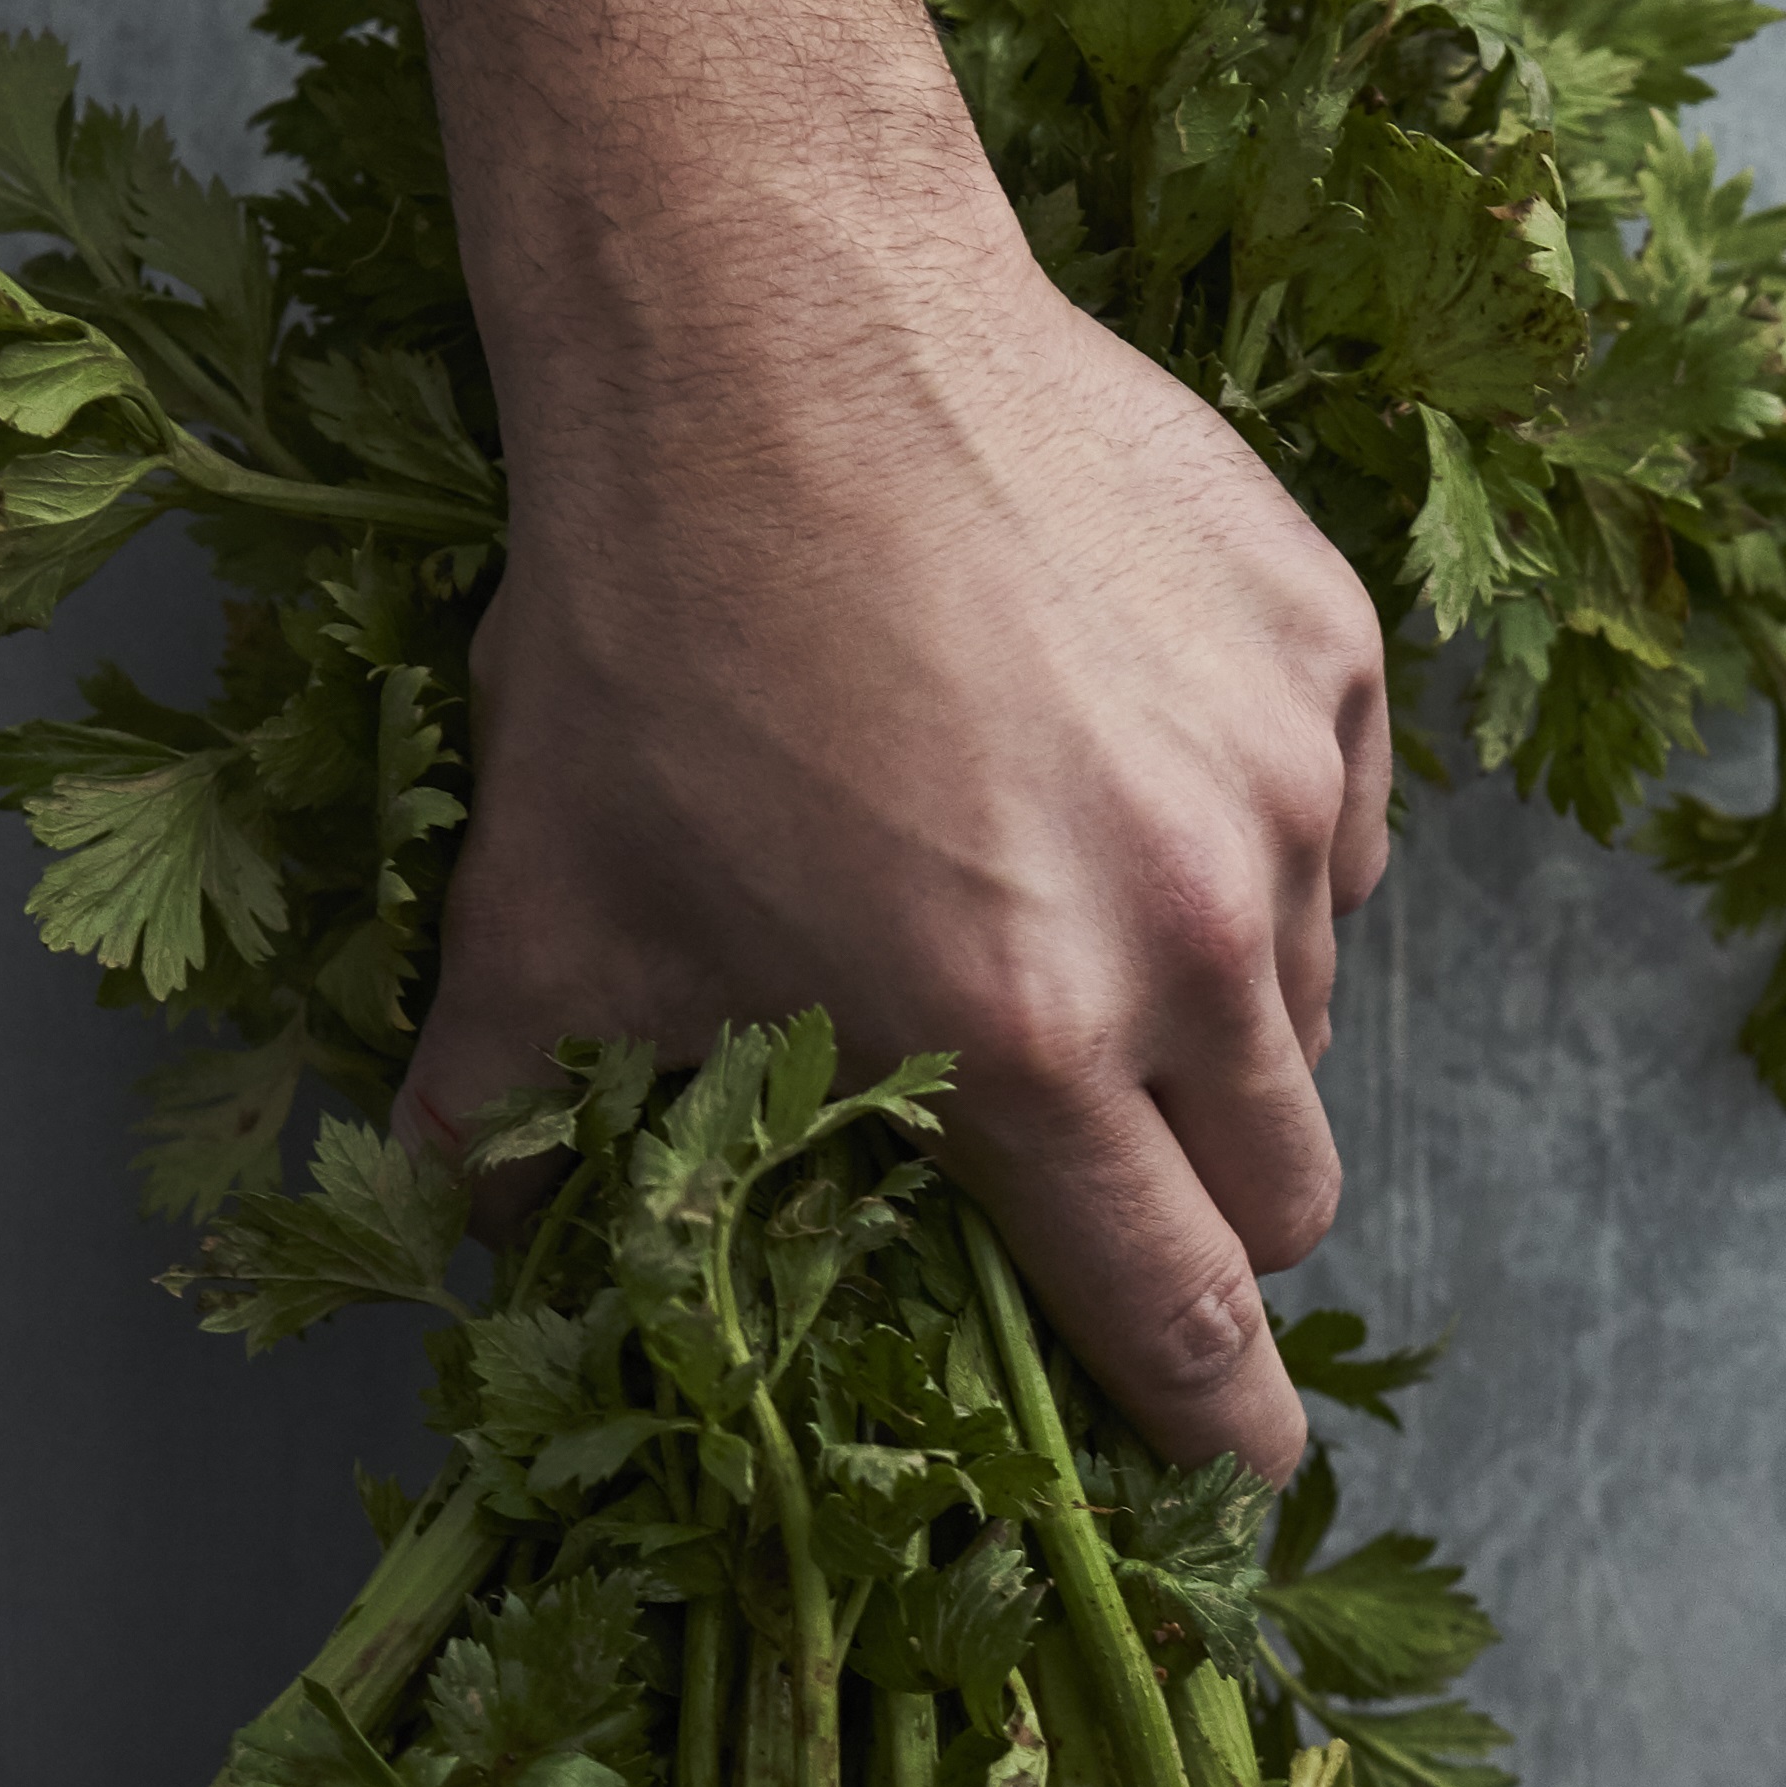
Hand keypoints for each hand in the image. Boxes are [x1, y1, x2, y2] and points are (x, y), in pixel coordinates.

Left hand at [397, 213, 1390, 1481]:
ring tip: (1070, 903)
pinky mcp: (1328, 652)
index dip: (1215, 1421)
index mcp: (1021, 1045)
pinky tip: (1121, 764)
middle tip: (1113, 1151)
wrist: (772, 311)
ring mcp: (1284, 786)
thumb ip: (518, 1108)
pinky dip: (1260, 839)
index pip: (1180, 1313)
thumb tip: (443, 1234)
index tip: (1244, 1475)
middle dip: (1215, 1215)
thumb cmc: (653, 625)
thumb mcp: (549, 900)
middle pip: (1288, 1188)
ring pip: (1310, 1001)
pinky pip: (1343, 825)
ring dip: (1219, 1010)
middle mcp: (1192, 935)